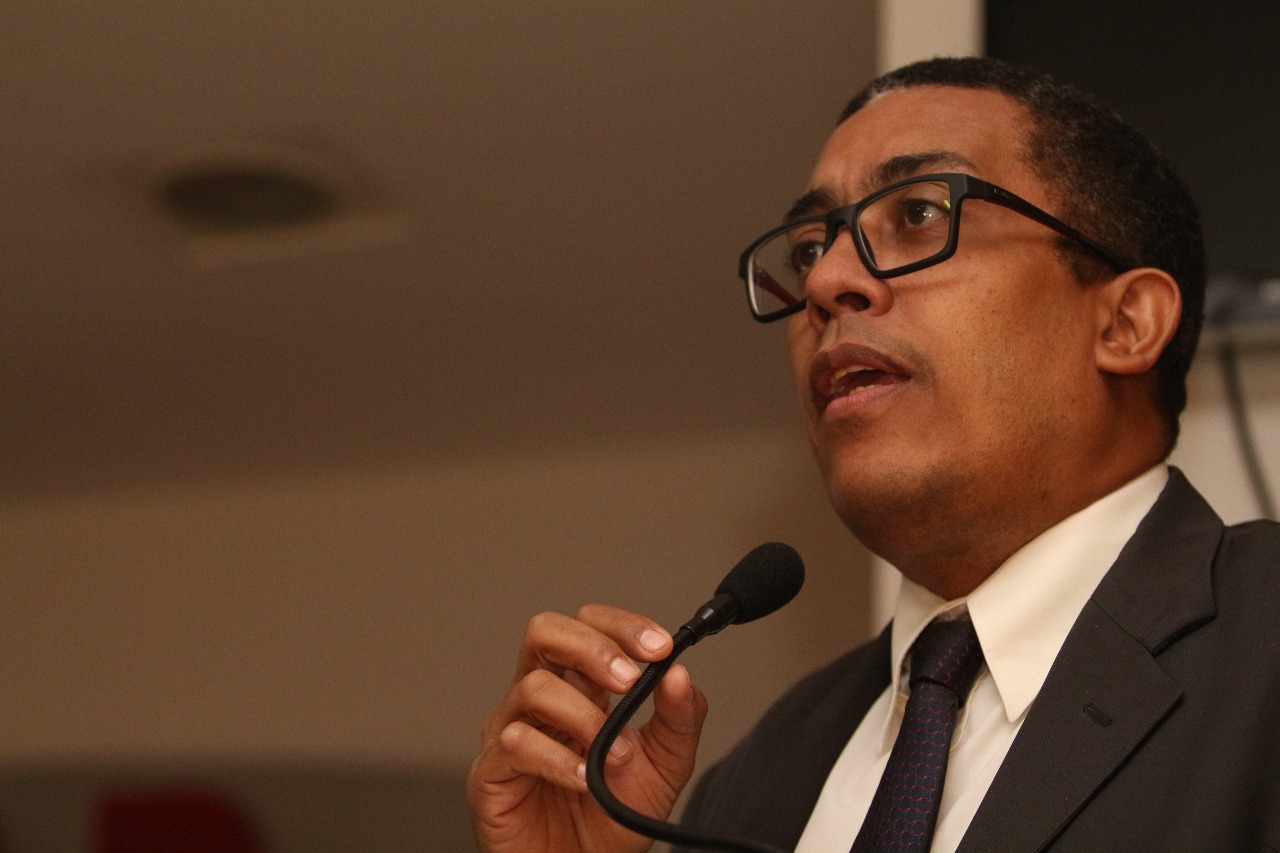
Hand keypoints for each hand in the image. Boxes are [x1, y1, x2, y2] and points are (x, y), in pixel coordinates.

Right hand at [468, 604, 708, 852]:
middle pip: (545, 631)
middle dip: (592, 647)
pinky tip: (584, 779)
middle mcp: (539, 698)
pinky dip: (558, 759)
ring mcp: (511, 730)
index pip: (588, 626)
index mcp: (579, 685)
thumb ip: (678, 718)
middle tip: (628, 679)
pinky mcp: (491, 772)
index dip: (621, 626)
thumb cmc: (613, 817)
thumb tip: (679, 673)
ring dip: (585, 716)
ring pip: (533, 687)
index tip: (660, 646)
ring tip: (614, 754)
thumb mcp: (664, 765)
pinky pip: (515, 744)